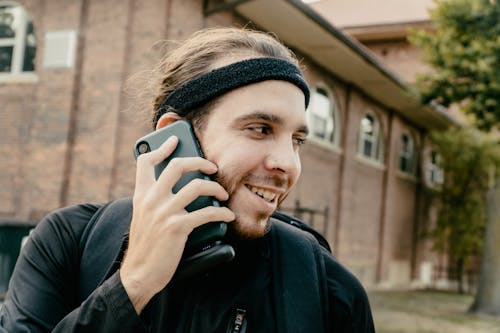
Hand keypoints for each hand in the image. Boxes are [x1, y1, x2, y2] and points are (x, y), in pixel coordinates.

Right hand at [120, 135, 234, 313]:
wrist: (139, 274)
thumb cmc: (146, 246)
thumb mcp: (143, 218)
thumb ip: (154, 201)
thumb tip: (177, 189)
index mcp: (141, 195)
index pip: (145, 162)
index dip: (161, 148)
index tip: (174, 140)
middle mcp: (151, 199)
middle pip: (177, 166)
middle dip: (199, 161)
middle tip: (212, 167)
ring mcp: (164, 212)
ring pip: (196, 186)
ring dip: (215, 188)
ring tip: (223, 194)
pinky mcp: (177, 227)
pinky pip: (206, 212)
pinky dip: (221, 212)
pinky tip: (227, 215)